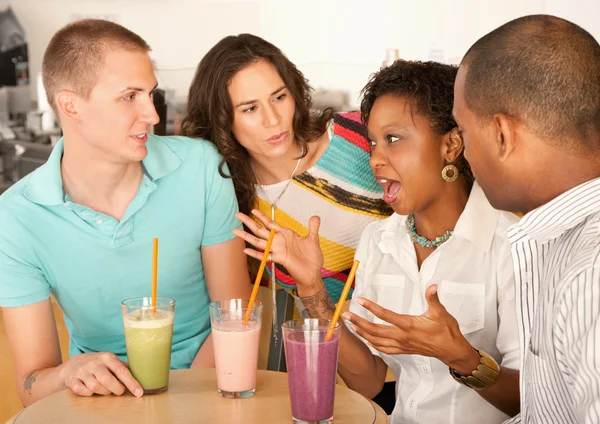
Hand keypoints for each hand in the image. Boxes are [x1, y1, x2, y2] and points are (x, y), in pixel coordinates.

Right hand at [60, 352, 142, 396]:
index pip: (121, 370)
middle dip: (116, 389)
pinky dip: (89, 394)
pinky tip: (91, 390)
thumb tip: (142, 376)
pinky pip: (82, 391)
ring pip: (95, 387)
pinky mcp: (72, 380)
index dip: (131, 383)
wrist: (73, 364)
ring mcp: (82, 371)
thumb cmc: (98, 364)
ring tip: (106, 390)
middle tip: (119, 391)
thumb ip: (123, 368)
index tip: (139, 393)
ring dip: (104, 392)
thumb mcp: (110, 361)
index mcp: (107, 357)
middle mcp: (94, 363)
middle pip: (107, 380)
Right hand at [233, 209, 323, 287]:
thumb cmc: (312, 258)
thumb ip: (313, 227)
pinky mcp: (279, 259)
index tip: (253, 210)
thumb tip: (316, 216)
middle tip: (237, 215)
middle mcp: (279, 241)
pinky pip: (265, 256)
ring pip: (258, 241)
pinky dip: (255, 253)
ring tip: (235, 231)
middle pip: (260, 230)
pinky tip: (246, 250)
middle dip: (249, 222)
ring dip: (247, 236)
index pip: (270, 223)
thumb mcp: (313, 239)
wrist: (313, 273)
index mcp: (286, 234)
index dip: (261, 217)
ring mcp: (278, 250)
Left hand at [343, 284, 479, 373]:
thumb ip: (433, 298)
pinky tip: (367, 339)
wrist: (451, 350)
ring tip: (351, 326)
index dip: (371, 307)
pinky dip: (372, 344)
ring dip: (362, 333)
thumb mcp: (441, 312)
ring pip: (376, 341)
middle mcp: (402, 337)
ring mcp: (401, 345)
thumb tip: (432, 285)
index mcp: (408, 325)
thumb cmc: (446, 331)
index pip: (385, 315)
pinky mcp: (403, 351)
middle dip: (358, 322)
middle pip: (375, 330)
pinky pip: (384, 349)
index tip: (359, 300)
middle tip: (345, 315)